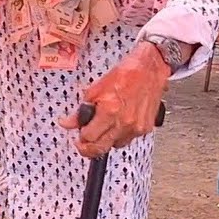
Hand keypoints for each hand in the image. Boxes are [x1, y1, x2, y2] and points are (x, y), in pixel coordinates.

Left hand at [58, 42, 168, 157]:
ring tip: (104, 127)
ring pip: (115, 146)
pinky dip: (120, 134)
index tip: (78, 135)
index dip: (81, 137)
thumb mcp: (96, 89)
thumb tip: (67, 123)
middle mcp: (124, 122)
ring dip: (107, 140)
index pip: (89, 137)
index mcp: (110, 111)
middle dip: (89, 149)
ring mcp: (136, 127)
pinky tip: (118, 123)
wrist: (150, 70)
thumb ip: (81, 110)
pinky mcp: (145, 128)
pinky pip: (128, 139)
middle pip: (101, 149)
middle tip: (83, 143)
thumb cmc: (125, 74)